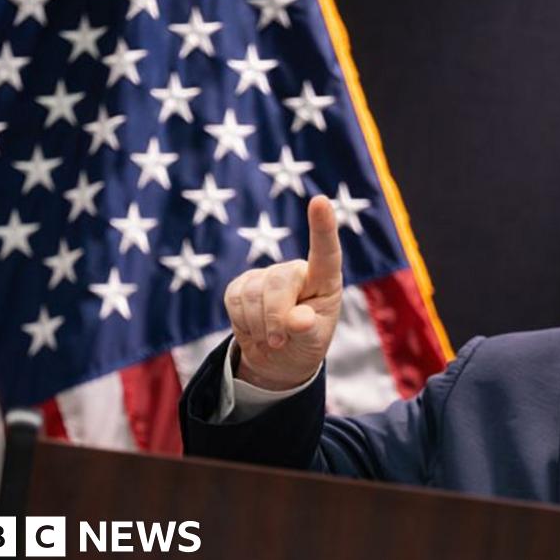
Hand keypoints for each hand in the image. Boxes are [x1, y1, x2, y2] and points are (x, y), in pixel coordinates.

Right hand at [224, 195, 342, 389]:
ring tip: (271, 338)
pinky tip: (254, 328)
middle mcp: (296, 271)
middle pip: (278, 282)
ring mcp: (268, 275)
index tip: (319, 201)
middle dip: (275, 317)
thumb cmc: (306, 344)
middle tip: (278, 342)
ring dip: (258, 324)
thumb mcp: (313, 343)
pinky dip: (242, 321)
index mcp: (324, 281)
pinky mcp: (242, 284)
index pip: (325, 253)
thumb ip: (307, 330)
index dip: (322, 227)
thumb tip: (298, 320)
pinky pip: (233, 298)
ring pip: (252, 293)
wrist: (278, 358)